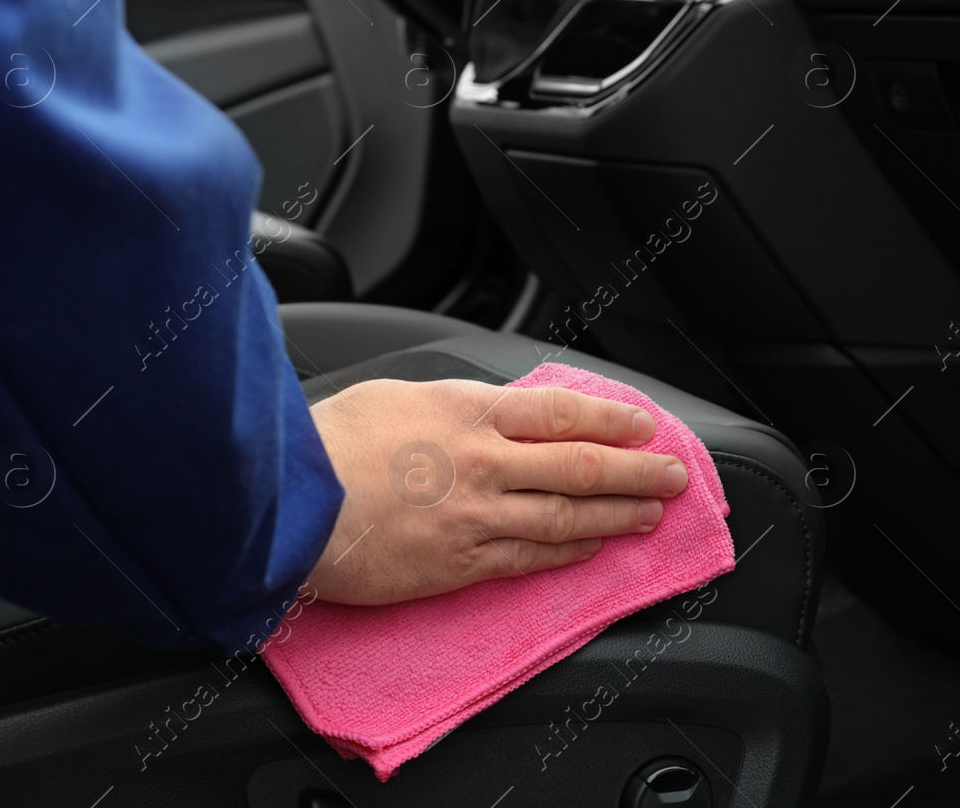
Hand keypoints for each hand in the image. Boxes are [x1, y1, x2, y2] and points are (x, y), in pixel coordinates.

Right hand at [305, 378, 687, 604]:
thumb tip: (494, 411)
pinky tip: (594, 548)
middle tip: (674, 473)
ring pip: (566, 515)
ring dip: (618, 513)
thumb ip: (455, 405)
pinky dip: (570, 552)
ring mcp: (476, 517)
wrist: (285, 503)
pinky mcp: (458, 565)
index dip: (613, 420)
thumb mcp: (399, 395)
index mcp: (468, 412)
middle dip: (636, 469)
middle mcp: (484, 463)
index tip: (645, 425)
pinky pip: (529, 558)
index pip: (562, 412)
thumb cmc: (328, 442)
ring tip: (651, 512)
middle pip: (580, 465)